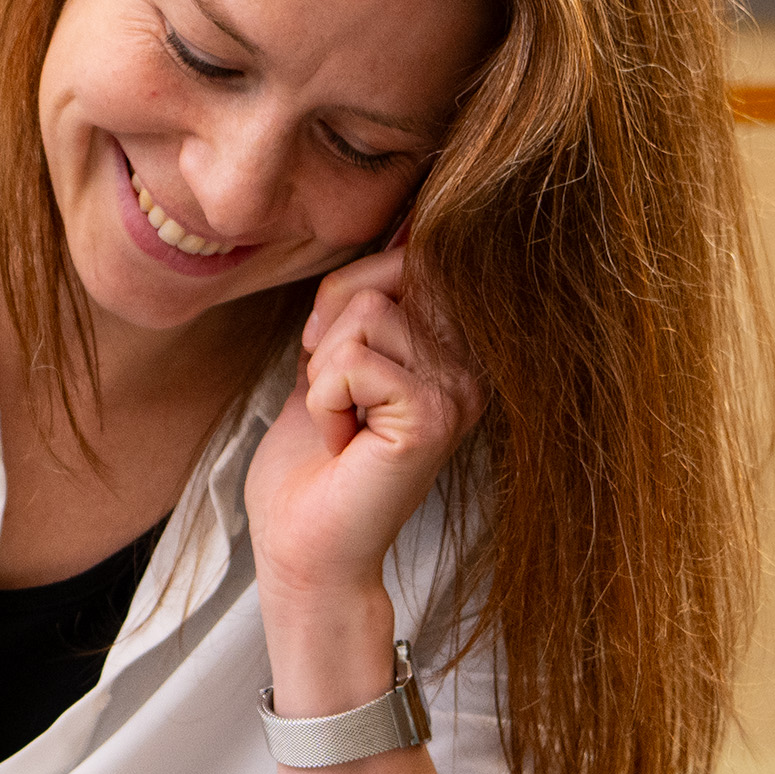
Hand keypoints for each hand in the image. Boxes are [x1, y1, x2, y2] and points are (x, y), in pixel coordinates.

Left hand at [243, 241, 484, 620]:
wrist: (304, 547)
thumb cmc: (313, 461)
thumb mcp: (332, 357)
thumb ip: (362, 301)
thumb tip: (399, 226)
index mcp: (453, 346)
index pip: (404, 257)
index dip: (344, 298)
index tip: (334, 365)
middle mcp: (470, 364)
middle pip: (382, 278)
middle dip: (330, 333)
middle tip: (336, 399)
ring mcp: (457, 391)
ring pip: (363, 313)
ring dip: (325, 374)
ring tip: (343, 425)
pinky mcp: (431, 418)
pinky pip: (351, 361)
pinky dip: (323, 400)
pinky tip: (344, 442)